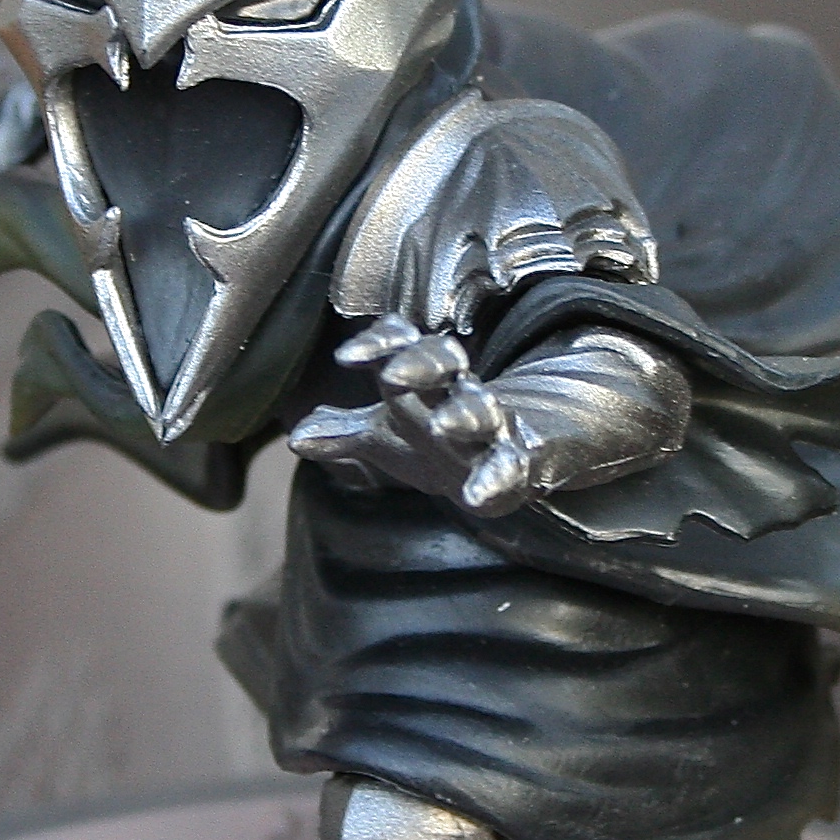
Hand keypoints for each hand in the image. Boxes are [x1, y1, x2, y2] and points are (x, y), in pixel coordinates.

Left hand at [287, 316, 541, 514]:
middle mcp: (463, 393)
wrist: (542, 447)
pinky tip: (478, 495)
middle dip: (422, 366)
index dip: (380, 345)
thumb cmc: (454, 442)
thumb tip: (296, 437)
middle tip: (395, 376)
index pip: (405, 344)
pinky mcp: (532, 460)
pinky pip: (515, 467)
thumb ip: (349, 435)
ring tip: (443, 426)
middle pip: (446, 365)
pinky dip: (497, 479)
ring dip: (464, 416)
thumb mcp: (399, 438)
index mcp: (431, 381)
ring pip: (483, 411)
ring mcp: (501, 425)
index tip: (348, 358)